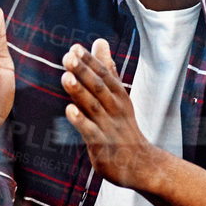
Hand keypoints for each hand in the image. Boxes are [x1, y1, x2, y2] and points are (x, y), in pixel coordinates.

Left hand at [61, 39, 163, 191]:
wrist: (140, 164)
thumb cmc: (123, 125)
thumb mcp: (118, 95)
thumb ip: (107, 68)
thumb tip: (100, 41)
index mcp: (118, 95)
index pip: (104, 75)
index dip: (90, 61)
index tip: (75, 47)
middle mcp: (114, 108)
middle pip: (98, 87)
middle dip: (84, 71)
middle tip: (68, 56)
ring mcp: (108, 127)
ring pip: (93, 106)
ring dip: (79, 91)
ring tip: (65, 77)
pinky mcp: (102, 145)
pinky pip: (90, 131)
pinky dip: (81, 120)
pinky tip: (69, 110)